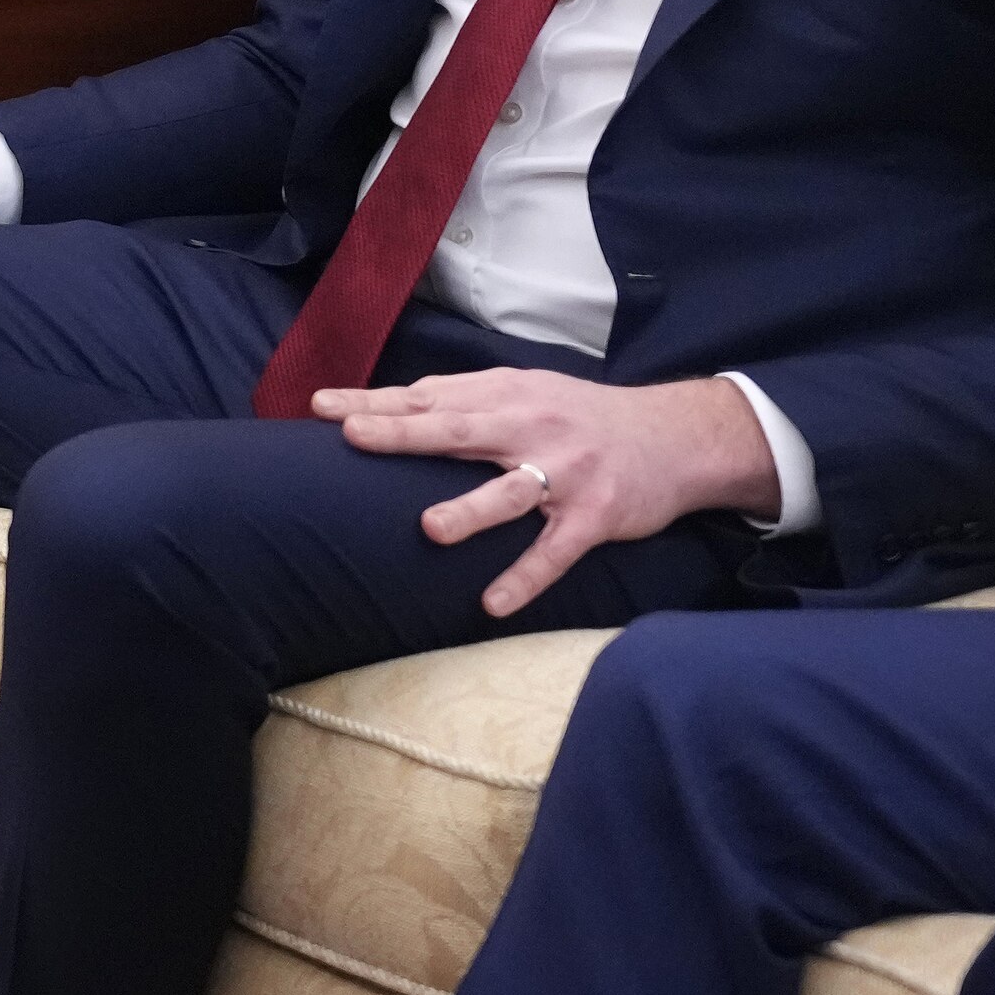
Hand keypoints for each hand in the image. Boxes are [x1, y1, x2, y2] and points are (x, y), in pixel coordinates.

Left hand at [311, 367, 780, 617]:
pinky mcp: (596, 516)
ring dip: (471, 511)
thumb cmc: (579, 416)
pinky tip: (493, 603)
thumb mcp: (523, 391)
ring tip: (429, 530)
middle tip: (353, 437)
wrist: (675, 436)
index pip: (426, 398)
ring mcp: (565, 474)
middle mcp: (530, 429)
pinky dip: (526, 577)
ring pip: (511, 493)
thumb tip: (388, 406)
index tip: (320, 407)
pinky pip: (556, 552)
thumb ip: (463, 401)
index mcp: (504, 396)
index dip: (373, 402)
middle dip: (404, 433)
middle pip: (458, 430)